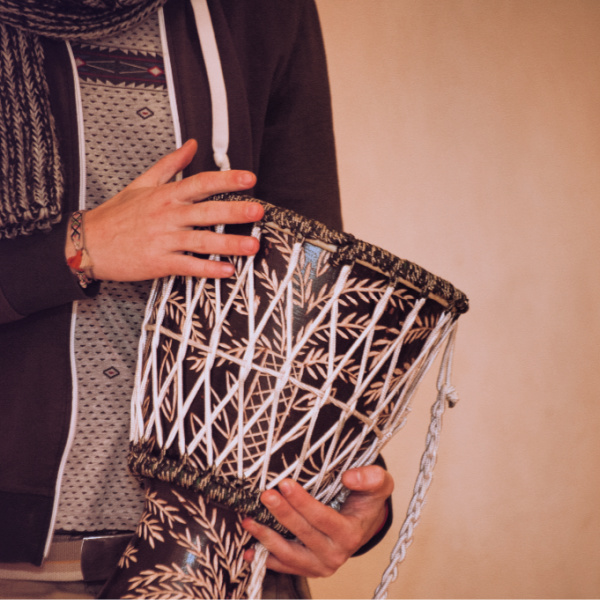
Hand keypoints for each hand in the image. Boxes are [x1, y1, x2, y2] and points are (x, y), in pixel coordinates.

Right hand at [68, 139, 262, 281]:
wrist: (88, 244)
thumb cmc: (116, 215)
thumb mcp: (142, 183)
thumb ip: (171, 164)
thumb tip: (192, 145)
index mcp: (165, 195)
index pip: (201, 183)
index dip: (227, 180)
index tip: (249, 178)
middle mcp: (167, 215)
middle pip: (206, 211)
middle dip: (234, 211)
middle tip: (258, 211)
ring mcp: (164, 240)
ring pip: (201, 241)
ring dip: (228, 244)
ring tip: (252, 245)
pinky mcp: (159, 262)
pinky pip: (188, 265)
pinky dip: (208, 269)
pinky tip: (227, 270)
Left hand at [242, 465, 393, 577]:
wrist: (364, 522)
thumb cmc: (368, 499)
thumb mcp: (379, 484)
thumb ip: (371, 477)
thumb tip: (349, 477)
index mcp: (350, 533)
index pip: (322, 518)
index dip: (302, 502)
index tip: (284, 483)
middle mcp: (336, 554)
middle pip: (302, 533)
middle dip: (281, 513)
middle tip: (265, 495)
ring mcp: (321, 565)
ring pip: (289, 553)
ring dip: (267, 537)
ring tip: (249, 520)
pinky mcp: (309, 569)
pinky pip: (285, 566)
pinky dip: (266, 558)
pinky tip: (249, 550)